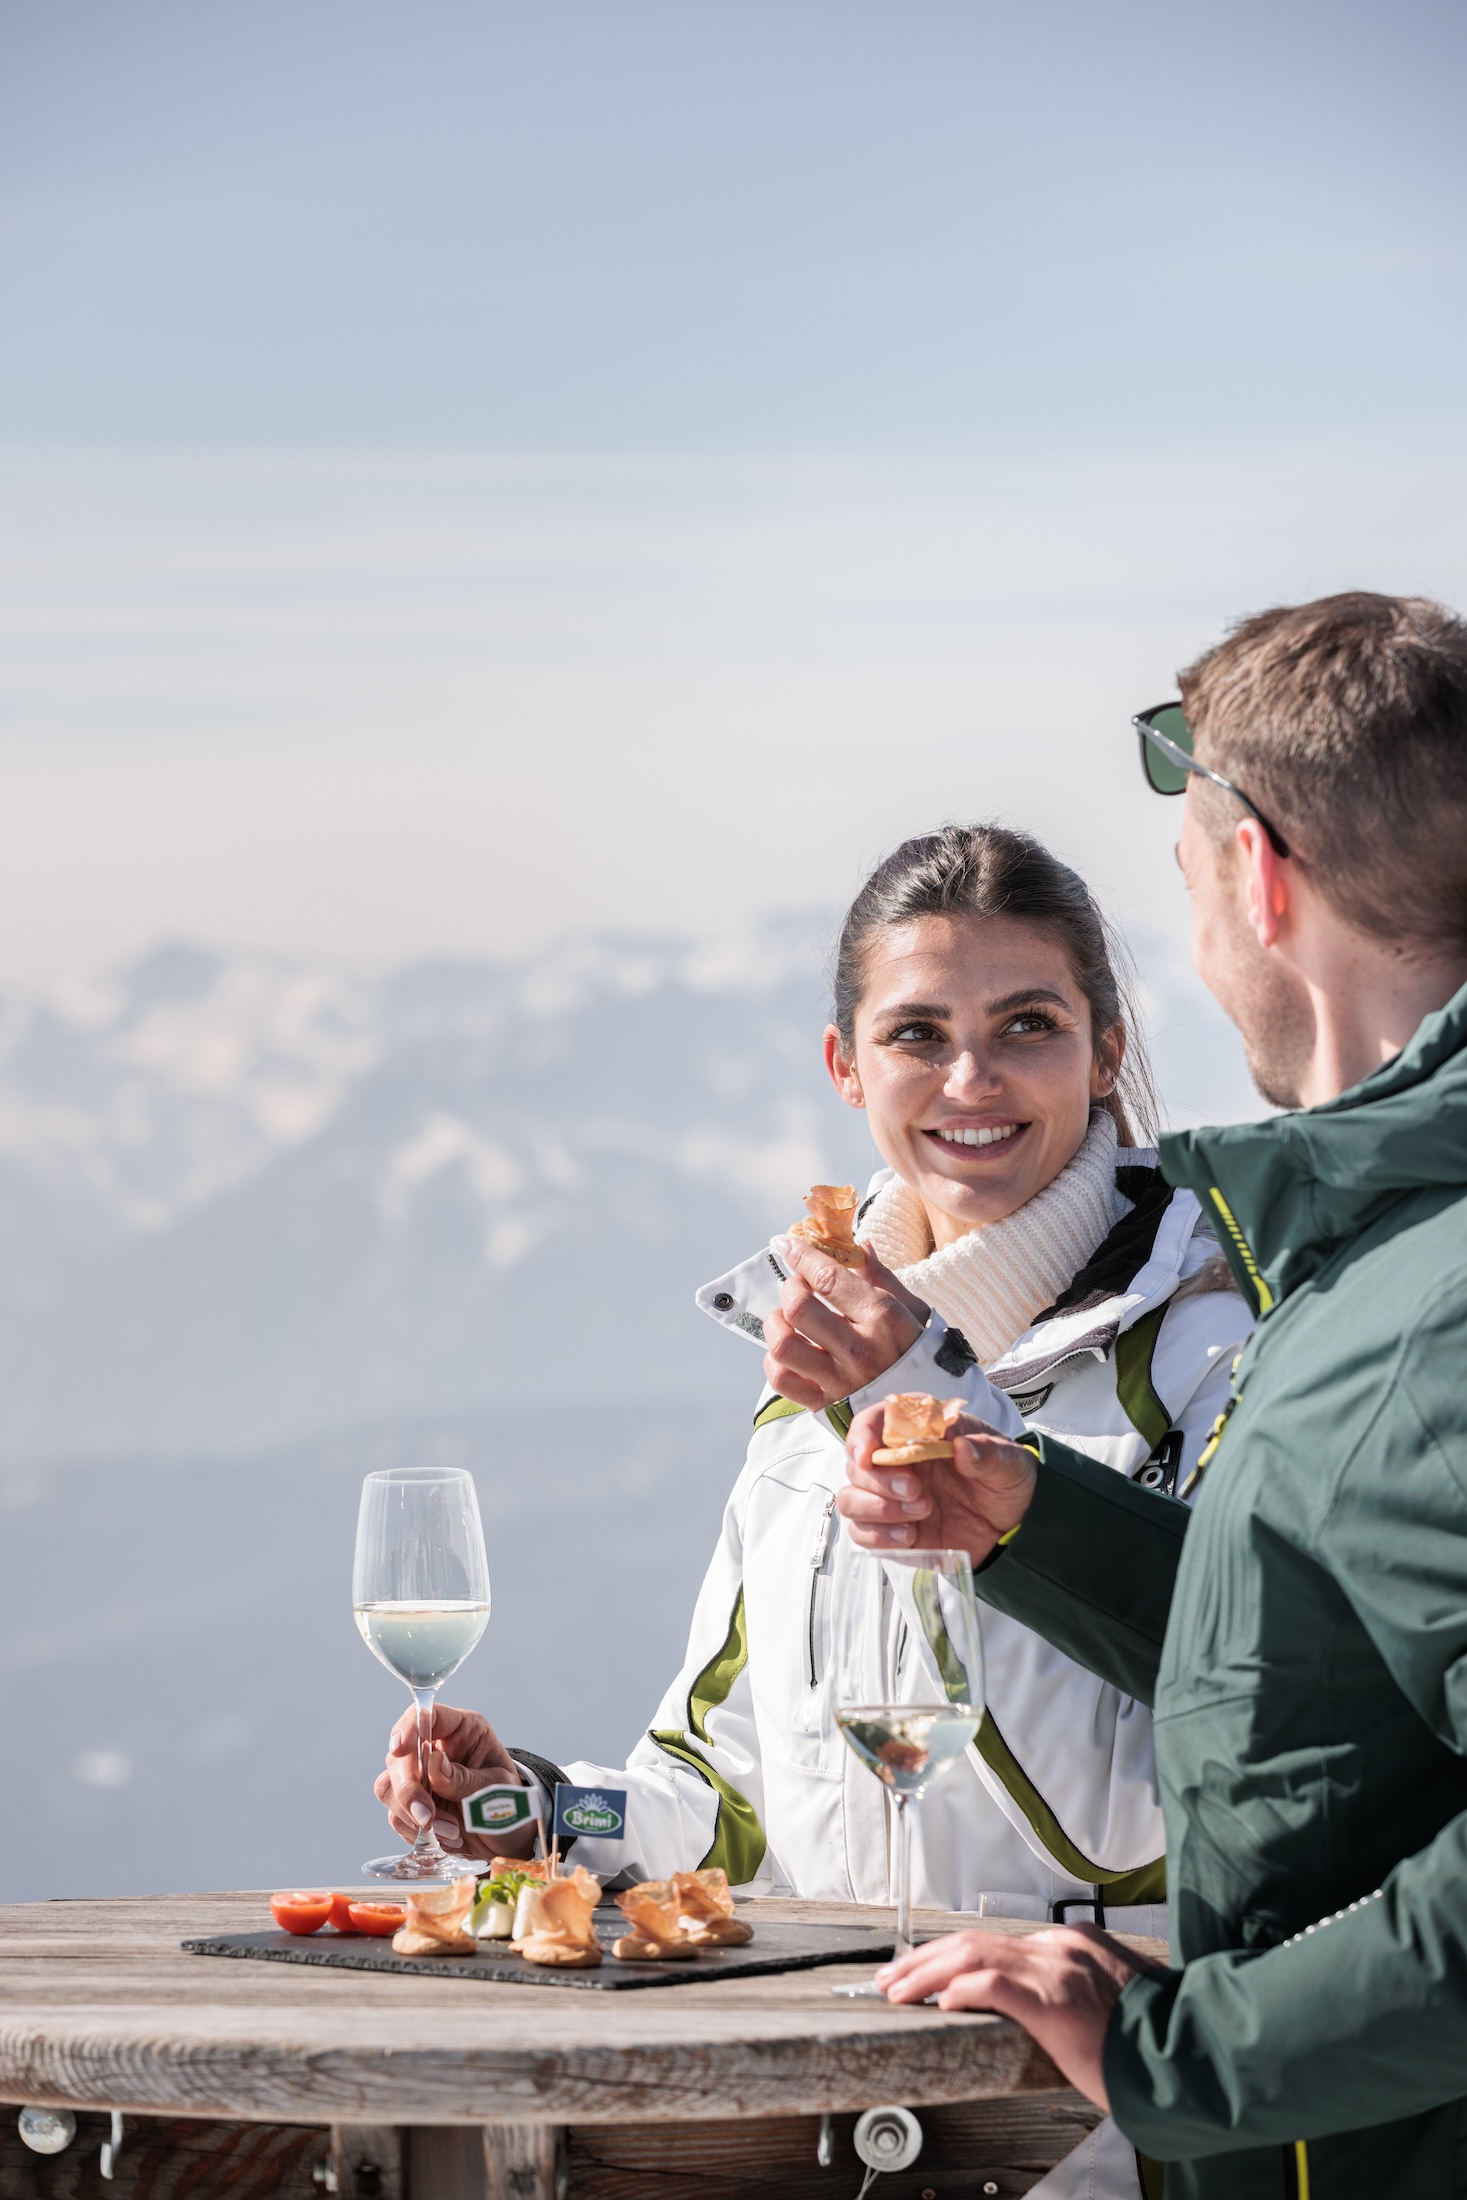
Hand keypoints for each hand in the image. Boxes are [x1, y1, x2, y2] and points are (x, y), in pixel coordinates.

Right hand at [372, 1704, 537, 1861]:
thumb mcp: (497, 1788)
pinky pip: (396, 1816)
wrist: (508, 1839)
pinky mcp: (411, 1806)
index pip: (427, 1716)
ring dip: (412, 1814)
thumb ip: (464, 1778)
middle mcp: (434, 1749)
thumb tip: (433, 1762)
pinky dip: (417, 1831)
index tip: (400, 1748)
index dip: (409, 1727)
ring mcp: (419, 1778)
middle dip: (408, 1789)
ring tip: (451, 1831)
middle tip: (427, 1816)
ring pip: (389, 1787)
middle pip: (399, 1757)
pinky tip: (446, 1838)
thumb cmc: (509, 1804)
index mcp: (462, 1730)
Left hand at [762, 1236, 929, 1409]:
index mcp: (883, 1319)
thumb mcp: (913, 1310)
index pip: (828, 1278)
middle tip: (799, 1286)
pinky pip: (781, 1380)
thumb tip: (859, 1245)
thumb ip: (881, 1277)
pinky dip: (774, 1360)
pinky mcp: (824, 1405)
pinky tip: (789, 1349)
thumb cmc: (921, 1354)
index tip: (786, 1243)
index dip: (801, 1255)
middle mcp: (859, 1350)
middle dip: (791, 1287)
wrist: (929, 1411)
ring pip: (782, 1344)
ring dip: (776, 1323)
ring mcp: (840, 1380)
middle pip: (798, 1308)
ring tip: (787, 1318)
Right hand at [837, 1402, 1037, 1560]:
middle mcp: (897, 1462)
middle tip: (916, 1490)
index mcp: (920, 1432)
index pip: (873, 1422)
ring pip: (851, 1500)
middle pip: (856, 1465)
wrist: (1017, 1525)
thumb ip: (988, 1453)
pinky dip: (879, 1537)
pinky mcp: (893, 1530)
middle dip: (878, 1481)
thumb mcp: (1009, 1462)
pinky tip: (911, 1535)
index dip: (861, 1435)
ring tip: (921, 1513)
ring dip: (876, 1508)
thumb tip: (962, 1447)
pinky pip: (863, 1534)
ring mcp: (891, 1498)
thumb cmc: (1007, 1480)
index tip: (868, 1455)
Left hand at [877, 1924, 1153, 2106]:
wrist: (1188, 2054)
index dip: (952, 1954)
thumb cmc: (1154, 2038)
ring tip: (897, 1989)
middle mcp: (1061, 1949)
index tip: (927, 1969)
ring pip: (973, 1955)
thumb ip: (1075, 1989)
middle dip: (925, 1957)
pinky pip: (994, 1985)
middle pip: (975, 1940)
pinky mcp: (1055, 2002)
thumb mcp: (1111, 1999)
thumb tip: (1046, 2006)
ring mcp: (1057, 1971)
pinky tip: (938, 2003)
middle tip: (892, 1976)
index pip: (997, 1940)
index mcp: (1074, 1945)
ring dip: (926, 1972)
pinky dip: (960, 1990)